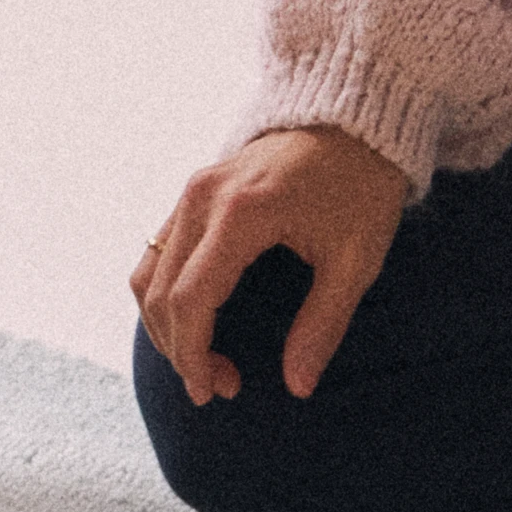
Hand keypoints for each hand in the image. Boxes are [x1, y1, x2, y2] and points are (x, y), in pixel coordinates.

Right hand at [133, 124, 408, 403]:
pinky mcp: (194, 190)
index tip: (213, 392)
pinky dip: (166, 294)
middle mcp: (203, 197)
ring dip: (166, 325)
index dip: (192, 355)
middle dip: (180, 350)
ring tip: (206, 361)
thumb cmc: (362, 185)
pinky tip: (199, 322)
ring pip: (149, 272)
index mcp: (241, 213)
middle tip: (221, 386)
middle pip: (160, 292)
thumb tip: (298, 385)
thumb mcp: (356, 259)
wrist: (355, 119)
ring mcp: (193, 189)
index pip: (190, 300)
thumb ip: (323, 324)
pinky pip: (158, 251)